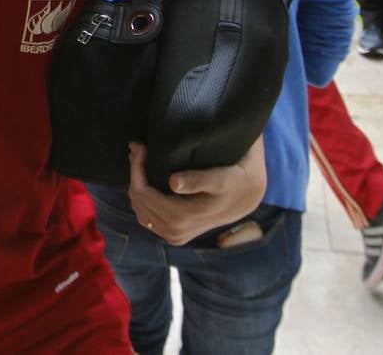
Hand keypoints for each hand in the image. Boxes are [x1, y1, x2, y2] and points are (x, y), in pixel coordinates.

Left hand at [126, 140, 266, 245]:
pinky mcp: (174, 234)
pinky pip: (147, 216)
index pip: (142, 192)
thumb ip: (198, 180)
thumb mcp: (220, 178)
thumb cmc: (235, 182)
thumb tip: (173, 183)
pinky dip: (143, 197)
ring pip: (139, 208)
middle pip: (138, 199)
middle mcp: (174, 232)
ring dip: (137, 183)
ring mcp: (173, 235)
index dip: (136, 168)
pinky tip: (147, 178)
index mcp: (181, 219)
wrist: (247, 198)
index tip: (140, 146)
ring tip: (141, 159)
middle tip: (139, 147)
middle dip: (135, 172)